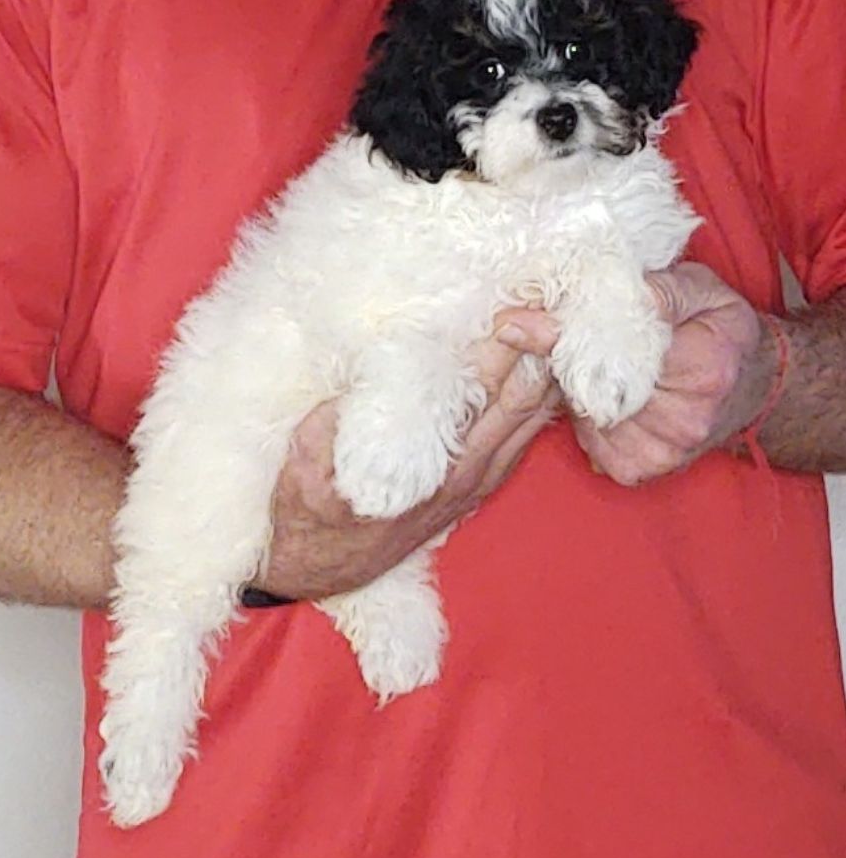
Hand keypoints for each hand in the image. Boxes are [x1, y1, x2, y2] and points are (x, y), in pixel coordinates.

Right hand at [260, 318, 559, 599]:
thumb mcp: (310, 452)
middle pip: (524, 393)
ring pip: (534, 414)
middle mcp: (468, 469)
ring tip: (548, 317)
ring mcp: (481, 478)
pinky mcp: (481, 484)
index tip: (507, 300)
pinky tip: (542, 365)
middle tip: (541, 294)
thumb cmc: (309, 501)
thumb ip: (344, 415)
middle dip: (538, 343)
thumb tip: (374, 370)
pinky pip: (526, 435)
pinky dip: (540, 397)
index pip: (485, 385)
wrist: (319, 564)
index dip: (503, 339)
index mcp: (432, 457)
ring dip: (545, 366)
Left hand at [497, 262, 779, 486]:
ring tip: (591, 366)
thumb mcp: (702, 290)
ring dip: (572, 388)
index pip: (616, 349)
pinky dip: (583, 416)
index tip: (512, 322)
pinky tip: (602, 397)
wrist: (749, 388)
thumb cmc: (720, 331)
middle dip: (562, 358)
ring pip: (583, 414)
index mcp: (702, 369)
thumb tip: (606, 290)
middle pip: (591, 386)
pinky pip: (587, 439)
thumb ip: (659, 288)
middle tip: (538, 331)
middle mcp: (683, 421)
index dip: (561, 334)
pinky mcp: (637, 470)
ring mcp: (660, 453)